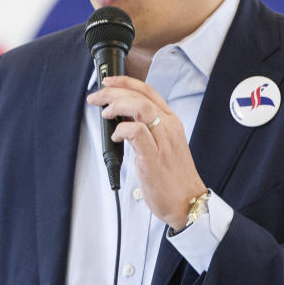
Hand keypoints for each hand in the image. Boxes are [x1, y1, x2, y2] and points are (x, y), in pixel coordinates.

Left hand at [87, 75, 206, 230]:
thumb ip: (145, 131)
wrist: (187, 202)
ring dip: (117, 106)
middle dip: (113, 92)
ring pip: (140, 108)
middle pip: (140, 96)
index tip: (108, 82)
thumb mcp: (162, 146)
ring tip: (105, 114)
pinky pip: (137, 133)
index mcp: (171, 122)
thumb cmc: (173, 178)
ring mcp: (163, 142)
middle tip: (96, 98)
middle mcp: (168, 128)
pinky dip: (122, 130)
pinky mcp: (154, 158)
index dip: (125, 82)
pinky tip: (116, 136)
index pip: (148, 91)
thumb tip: (120, 121)